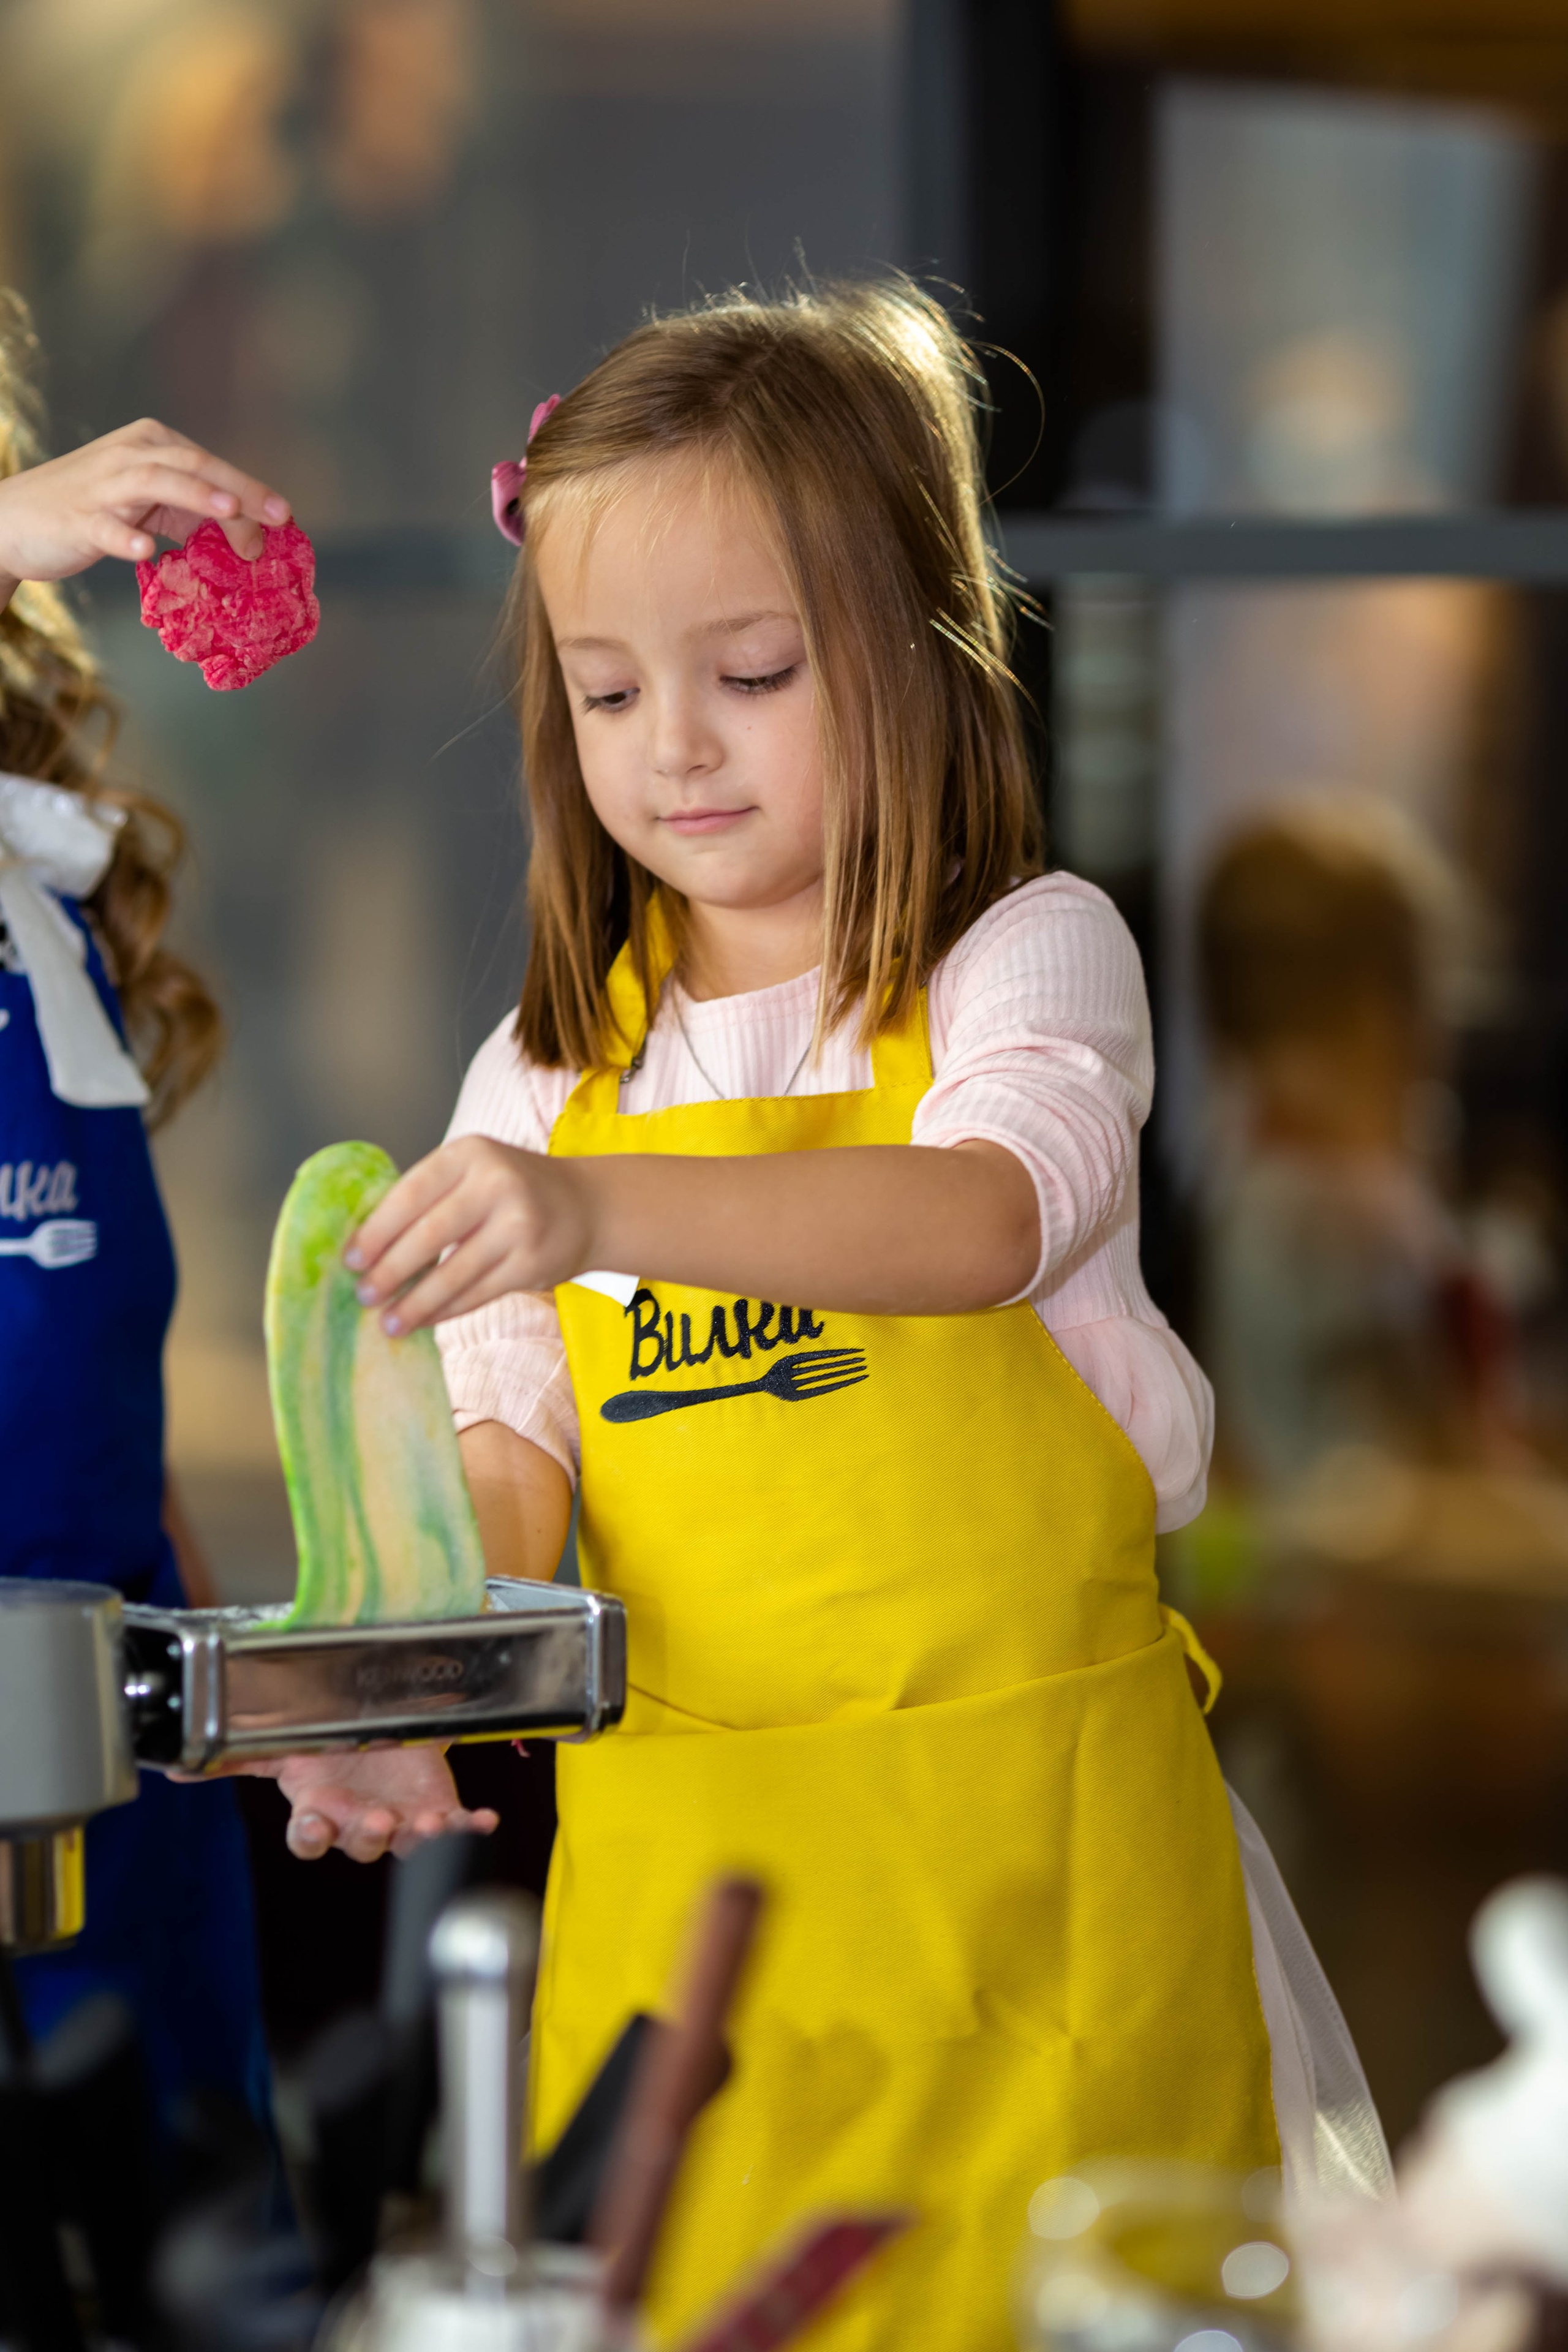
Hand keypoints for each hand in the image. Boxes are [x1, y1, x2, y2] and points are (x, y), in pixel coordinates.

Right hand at [0, 417, 289, 591]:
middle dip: (239, 488)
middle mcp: (129, 455)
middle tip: (277, 514)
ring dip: (194, 494)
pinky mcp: (79, 519)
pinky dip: (126, 539)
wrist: (15, 519)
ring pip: (154, 482)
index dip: (248, 489)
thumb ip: (192, 511)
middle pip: (191, 464)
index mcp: (150, 444)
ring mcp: (102, 486)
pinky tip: (146, 551)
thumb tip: (248, 534)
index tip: (283, 517)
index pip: (207, 463)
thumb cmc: (90, 509)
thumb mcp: (148, 503)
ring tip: (227, 510)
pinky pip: (106, 528)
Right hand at [222, 1744, 497, 1862]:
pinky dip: (470, 1827)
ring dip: (420, 1837)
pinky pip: (456, 1828)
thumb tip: (177, 1765)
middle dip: (366, 1834)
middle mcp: (359, 1822)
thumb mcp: (285, 1746)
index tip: (316, 1824)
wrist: (381, 1727)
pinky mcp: (437, 1810)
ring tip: (431, 1824)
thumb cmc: (332, 1746)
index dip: (311, 1836)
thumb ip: (236, 1757)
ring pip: (407, 1842)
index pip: (308, 1837)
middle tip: (376, 1819)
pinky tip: (484, 1820)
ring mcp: (400, 1821)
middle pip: (359, 1842)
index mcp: (320, 1809)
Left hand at [347, 1135, 596, 1332]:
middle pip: (428, 1235)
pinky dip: (446, 1310)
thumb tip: (367, 1246)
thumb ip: (430, 1196)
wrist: (588, 1205)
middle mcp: (496, 1183)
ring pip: (453, 1273)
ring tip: (388, 1323)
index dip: (376, 1231)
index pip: (410, 1194)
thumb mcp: (475, 1171)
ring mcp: (519, 1224)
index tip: (350, 1260)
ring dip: (415, 1303)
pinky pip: (478, 1293)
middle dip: (390, 1271)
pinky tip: (425, 1320)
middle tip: (364, 1296)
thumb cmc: (514, 1190)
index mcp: (470, 1153)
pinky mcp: (532, 1262)